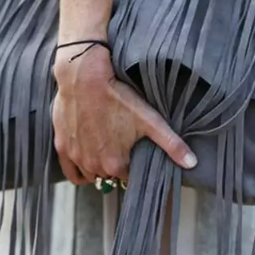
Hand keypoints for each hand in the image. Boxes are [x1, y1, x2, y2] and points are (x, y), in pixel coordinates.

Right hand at [52, 47, 197, 184]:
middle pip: (110, 176)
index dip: (135, 166)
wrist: (83, 77)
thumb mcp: (150, 120)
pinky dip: (80, 172)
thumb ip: (172, 144)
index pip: (129, 177)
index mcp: (115, 164)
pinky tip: (88, 164)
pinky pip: (71, 173)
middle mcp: (94, 166)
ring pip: (91, 174)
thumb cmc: (118, 97)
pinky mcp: (62, 147)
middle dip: (117, 165)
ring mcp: (76, 157)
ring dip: (99, 167)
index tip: (136, 153)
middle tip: (122, 147)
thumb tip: (192, 163)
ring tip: (107, 149)